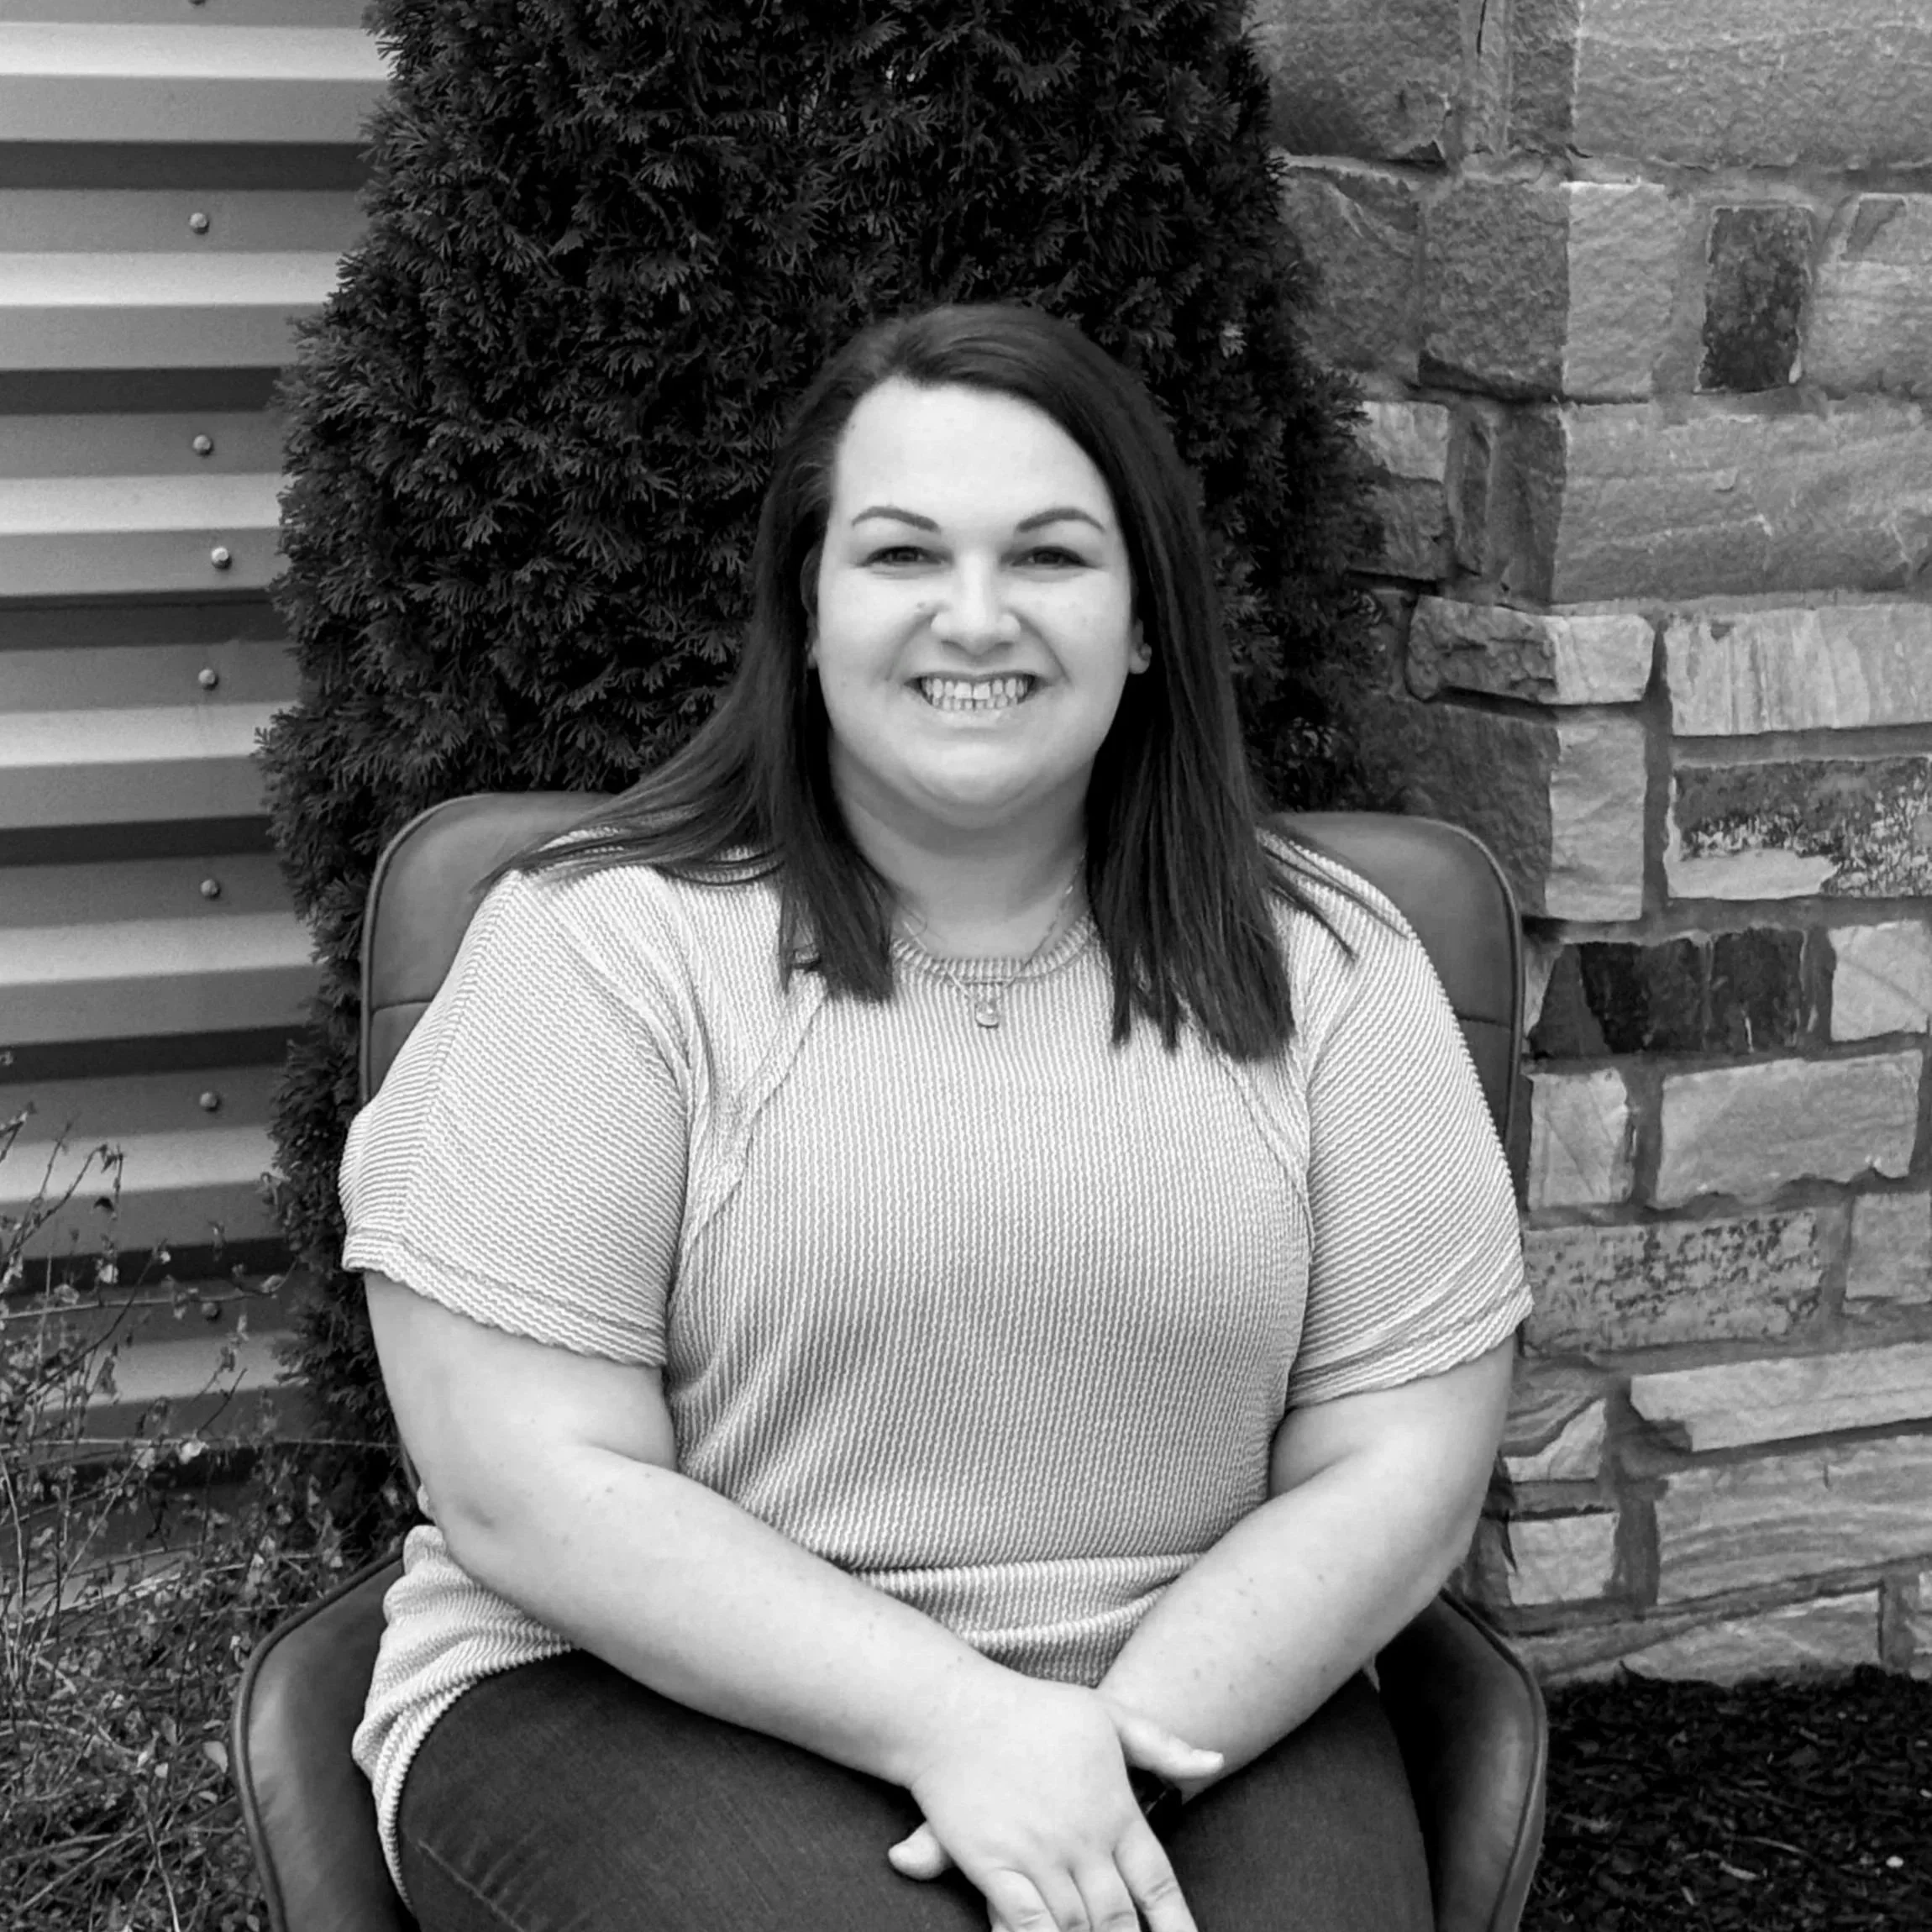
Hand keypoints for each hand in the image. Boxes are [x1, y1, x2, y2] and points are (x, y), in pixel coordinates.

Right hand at [887, 1681, 1221, 1929]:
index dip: (1176, 1927)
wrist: (958, 1708)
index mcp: (1114, 1810)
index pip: (1157, 1884)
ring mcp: (1037, 1855)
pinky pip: (1026, 1923)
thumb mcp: (1109, 1715)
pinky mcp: (993, 1865)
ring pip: (1075, 1928)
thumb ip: (1163, 1746)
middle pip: (1117, 1919)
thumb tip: (1216, 1761)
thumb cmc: (1036, 1710)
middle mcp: (1082, 1840)